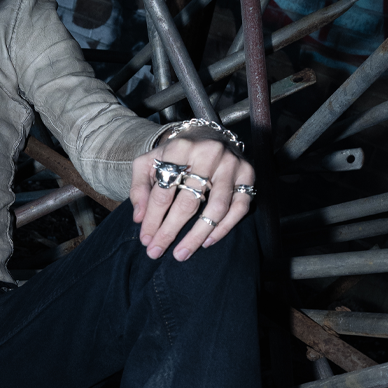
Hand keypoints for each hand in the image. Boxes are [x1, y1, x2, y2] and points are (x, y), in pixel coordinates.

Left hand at [129, 137, 255, 261]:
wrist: (206, 135)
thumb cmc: (174, 154)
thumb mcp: (149, 163)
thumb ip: (139, 188)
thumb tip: (139, 218)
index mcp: (180, 147)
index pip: (163, 191)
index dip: (153, 218)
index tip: (145, 239)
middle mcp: (209, 153)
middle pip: (188, 202)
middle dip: (170, 231)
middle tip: (157, 252)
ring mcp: (231, 164)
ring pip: (216, 208)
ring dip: (197, 235)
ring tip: (182, 253)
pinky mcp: (248, 174)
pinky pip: (239, 207)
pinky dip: (224, 227)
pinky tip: (207, 240)